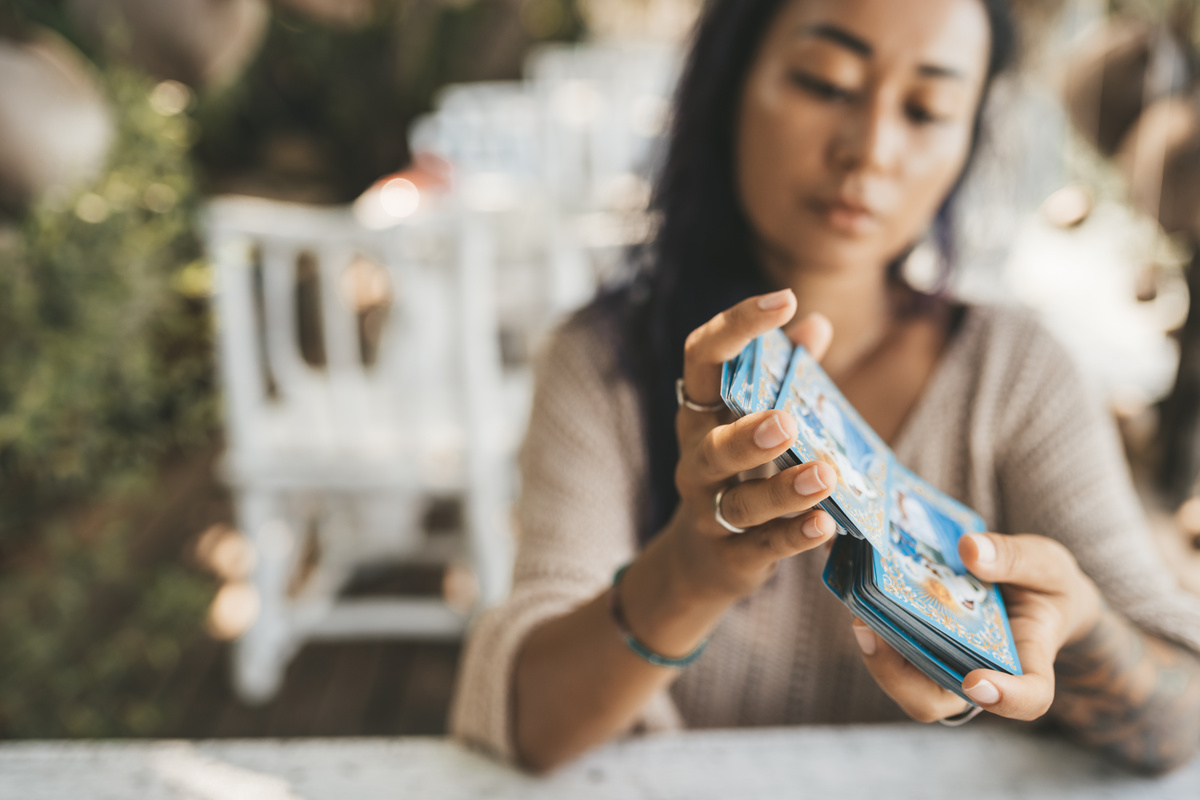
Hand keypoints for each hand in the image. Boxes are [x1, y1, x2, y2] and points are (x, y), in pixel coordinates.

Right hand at [657, 288, 839, 603]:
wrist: (700, 560)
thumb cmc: (738, 474)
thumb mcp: (753, 421)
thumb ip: (784, 375)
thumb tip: (816, 323)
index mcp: (700, 414)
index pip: (703, 359)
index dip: (736, 326)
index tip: (783, 300)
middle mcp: (696, 461)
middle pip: (711, 446)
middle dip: (747, 434)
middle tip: (786, 421)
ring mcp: (709, 512)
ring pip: (738, 503)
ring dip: (781, 490)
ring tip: (824, 476)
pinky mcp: (732, 556)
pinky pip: (761, 546)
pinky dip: (793, 535)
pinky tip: (824, 524)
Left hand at [852, 532, 1104, 721]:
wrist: (1028, 587)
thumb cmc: (1044, 583)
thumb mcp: (1044, 562)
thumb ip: (1015, 558)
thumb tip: (970, 551)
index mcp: (1029, 662)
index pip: (1027, 698)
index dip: (1004, 699)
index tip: (978, 682)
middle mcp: (978, 675)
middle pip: (935, 699)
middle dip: (896, 672)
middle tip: (868, 628)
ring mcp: (942, 663)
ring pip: (901, 675)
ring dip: (872, 645)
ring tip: (853, 602)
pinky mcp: (916, 643)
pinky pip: (888, 644)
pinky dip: (868, 618)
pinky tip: (852, 580)